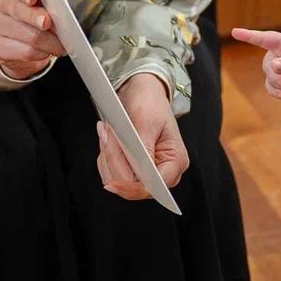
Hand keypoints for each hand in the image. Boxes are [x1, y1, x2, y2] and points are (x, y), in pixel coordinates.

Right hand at [0, 0, 67, 79]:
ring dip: (51, 42)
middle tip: (58, 25)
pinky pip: (25, 51)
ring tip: (63, 43)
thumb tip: (65, 11)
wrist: (11, 35)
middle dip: (41, 19)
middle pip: (21, 11)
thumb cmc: (30, 10)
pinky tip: (49, 50)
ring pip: (29, 35)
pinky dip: (43, 52)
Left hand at [97, 73, 188, 199]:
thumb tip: (138, 175)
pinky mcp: (134, 169)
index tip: (112, 184)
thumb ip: (143, 151)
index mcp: (175, 161)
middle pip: (132, 185)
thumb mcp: (147, 122)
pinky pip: (112, 174)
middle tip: (107, 134)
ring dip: (107, 157)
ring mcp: (148, 172)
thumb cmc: (151, 103)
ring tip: (107, 132)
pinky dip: (105, 158)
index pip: (153, 187)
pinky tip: (108, 139)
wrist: (143, 93)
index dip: (131, 188)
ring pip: (118, 180)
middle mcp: (164, 172)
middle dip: (114, 160)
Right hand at [232, 28, 280, 99]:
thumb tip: (274, 66)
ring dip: (278, 84)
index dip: (249, 36)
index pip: (265, 38)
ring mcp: (280, 68)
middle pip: (267, 64)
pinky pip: (271, 86)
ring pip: (269, 77)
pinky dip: (276, 91)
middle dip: (277, 76)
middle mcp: (280, 54)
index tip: (234, 32)